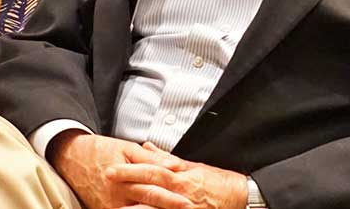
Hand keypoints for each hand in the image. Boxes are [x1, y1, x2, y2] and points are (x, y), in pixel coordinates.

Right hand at [50, 132, 189, 208]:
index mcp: (124, 180)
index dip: (171, 198)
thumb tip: (174, 166)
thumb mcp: (126, 148)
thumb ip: (151, 159)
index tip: (188, 202)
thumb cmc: (100, 150)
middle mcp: (117, 198)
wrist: (71, 158)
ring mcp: (110, 207)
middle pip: (147, 207)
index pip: (153, 191)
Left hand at [106, 142, 246, 208]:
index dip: (130, 169)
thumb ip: (167, 158)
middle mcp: (181, 191)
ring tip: (117, 208)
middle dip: (128, 184)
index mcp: (181, 175)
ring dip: (136, 208)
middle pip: (150, 187)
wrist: (242, 196)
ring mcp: (185, 207)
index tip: (112, 168)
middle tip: (107, 180)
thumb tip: (146, 148)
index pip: (151, 170)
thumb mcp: (193, 165)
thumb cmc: (217, 181)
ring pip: (156, 207)